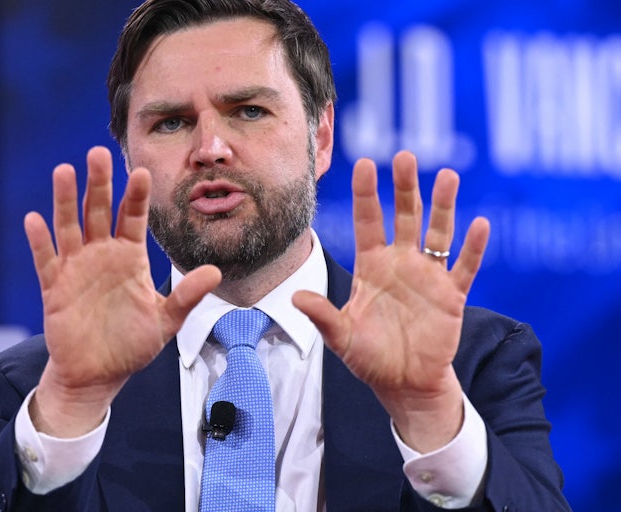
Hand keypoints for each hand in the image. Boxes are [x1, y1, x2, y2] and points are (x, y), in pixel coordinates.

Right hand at [23, 146, 220, 436]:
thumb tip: (216, 272)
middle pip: (98, 211)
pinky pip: (46, 260)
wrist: (98, 375)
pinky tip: (34, 220)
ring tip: (63, 171)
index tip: (141, 172)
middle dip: (99, 184)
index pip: (133, 218)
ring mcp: (76, 269)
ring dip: (65, 201)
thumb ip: (186, 295)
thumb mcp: (166, 321)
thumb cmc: (132, 345)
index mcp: (129, 257)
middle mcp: (102, 255)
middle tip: (97, 154)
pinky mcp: (54, 288)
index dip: (136, 196)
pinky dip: (40, 241)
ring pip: (69, 227)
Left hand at [293, 150, 489, 451]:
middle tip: (406, 156)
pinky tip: (479, 223)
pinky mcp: (451, 295)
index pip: (368, 221)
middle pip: (404, 217)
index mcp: (371, 267)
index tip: (364, 163)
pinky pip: (464, 266)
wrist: (404, 383)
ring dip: (443, 205)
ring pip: (438, 232)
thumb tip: (295, 296)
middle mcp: (400, 263)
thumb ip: (323, 315)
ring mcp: (428, 276)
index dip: (366, 194)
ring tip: (447, 176)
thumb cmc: (370, 358)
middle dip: (405, 188)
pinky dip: (473, 247)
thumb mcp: (342, 337)